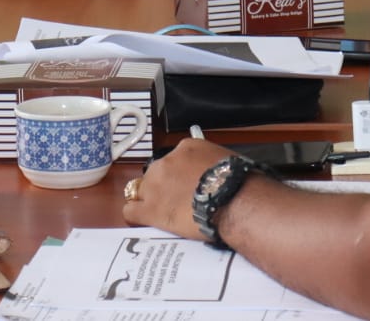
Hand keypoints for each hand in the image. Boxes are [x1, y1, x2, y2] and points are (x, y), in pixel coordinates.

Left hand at [122, 137, 237, 238]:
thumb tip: (212, 173)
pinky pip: (131, 211)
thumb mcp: (226, 161)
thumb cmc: (239, 184)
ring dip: (149, 200)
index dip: (178, 175)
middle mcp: (166, 162)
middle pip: (155, 174)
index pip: (173, 160)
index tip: (185, 185)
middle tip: (177, 202)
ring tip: (163, 213)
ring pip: (140, 191)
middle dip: (163, 187)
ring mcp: (155, 185)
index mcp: (186, 148)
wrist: (236, 202)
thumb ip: (210, 164)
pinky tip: (144, 221)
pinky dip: (135, 216)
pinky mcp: (151, 209)